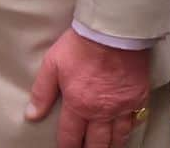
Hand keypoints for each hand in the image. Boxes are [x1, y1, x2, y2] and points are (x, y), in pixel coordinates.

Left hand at [25, 28, 149, 147]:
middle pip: (97, 143)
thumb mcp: (52, 65)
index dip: (67, 146)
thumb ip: (42, 93)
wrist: (112, 34)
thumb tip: (31, 115)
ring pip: (118, 138)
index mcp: (79, 104)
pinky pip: (134, 122)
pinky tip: (124, 133)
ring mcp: (122, 107)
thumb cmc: (79, 46)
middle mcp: (102, 112)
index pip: (71, 135)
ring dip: (110, 147)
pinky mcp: (138, 99)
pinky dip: (128, 130)